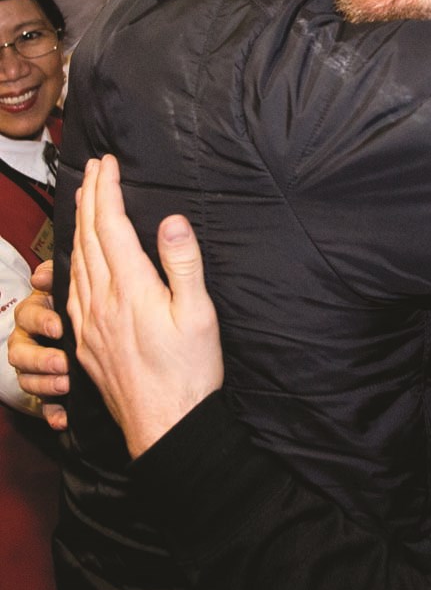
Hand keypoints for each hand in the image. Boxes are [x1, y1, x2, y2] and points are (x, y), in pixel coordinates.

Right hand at [9, 261, 69, 429]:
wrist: (84, 331)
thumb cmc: (71, 304)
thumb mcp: (65, 286)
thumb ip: (54, 277)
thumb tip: (41, 278)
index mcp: (32, 314)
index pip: (27, 316)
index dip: (41, 321)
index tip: (59, 327)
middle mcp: (26, 342)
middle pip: (20, 353)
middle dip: (40, 359)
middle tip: (63, 363)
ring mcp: (32, 368)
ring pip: (27, 380)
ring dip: (45, 385)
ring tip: (66, 385)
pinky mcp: (43, 391)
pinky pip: (43, 406)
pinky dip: (52, 413)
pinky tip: (63, 419)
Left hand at [69, 155, 223, 457]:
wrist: (166, 426)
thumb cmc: (189, 372)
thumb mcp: (198, 314)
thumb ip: (183, 264)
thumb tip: (171, 220)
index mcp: (129, 288)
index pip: (111, 226)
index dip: (107, 190)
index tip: (108, 163)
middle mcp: (101, 301)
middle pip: (87, 237)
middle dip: (89, 197)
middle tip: (94, 169)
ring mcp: (88, 322)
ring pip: (75, 260)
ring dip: (79, 225)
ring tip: (85, 202)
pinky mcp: (85, 341)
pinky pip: (72, 288)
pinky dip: (73, 259)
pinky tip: (77, 259)